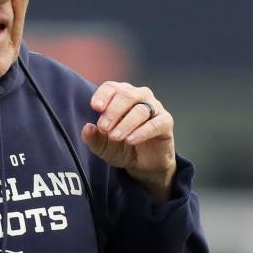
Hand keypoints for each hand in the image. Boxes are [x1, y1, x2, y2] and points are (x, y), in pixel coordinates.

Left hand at [80, 81, 176, 201]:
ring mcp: (154, 108)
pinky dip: (142, 132)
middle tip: (103, 127)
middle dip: (113, 111)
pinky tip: (130, 140)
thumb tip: (87, 128)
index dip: (103, 95)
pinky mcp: (166, 122)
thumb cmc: (121, 148)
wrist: (143, 165)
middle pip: (126, 95)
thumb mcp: (103, 146)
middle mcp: (139, 97)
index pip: (111, 87)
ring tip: (115, 137)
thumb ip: (93, 138)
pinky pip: (155, 123)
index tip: (95, 107)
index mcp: (121, 96)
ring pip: (141, 109)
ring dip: (126, 123)